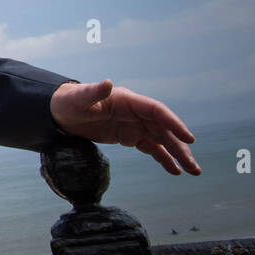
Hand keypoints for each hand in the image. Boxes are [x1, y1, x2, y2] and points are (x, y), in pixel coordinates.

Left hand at [50, 79, 200, 175]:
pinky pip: (151, 148)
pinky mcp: (129, 136)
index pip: (157, 111)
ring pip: (162, 140)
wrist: (60, 112)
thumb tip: (107, 83)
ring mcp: (134, 124)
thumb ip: (93, 92)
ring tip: (192, 171)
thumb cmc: (69, 102)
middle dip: (180, 147)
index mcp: (128, 100)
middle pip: (164, 129)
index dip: (174, 123)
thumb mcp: (78, 98)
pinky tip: (174, 171)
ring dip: (177, 155)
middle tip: (194, 166)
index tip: (189, 139)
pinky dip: (163, 158)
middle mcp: (136, 112)